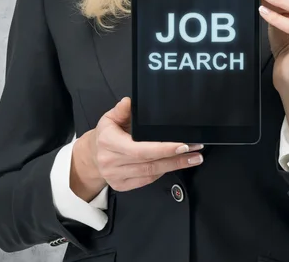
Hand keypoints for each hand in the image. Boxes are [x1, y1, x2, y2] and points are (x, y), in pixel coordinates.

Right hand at [71, 97, 203, 199]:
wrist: (91, 156)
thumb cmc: (105, 135)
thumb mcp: (110, 118)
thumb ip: (122, 110)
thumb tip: (130, 102)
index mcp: (108, 141)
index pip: (141, 148)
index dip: (164, 148)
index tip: (183, 144)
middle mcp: (112, 161)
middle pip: (150, 162)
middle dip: (177, 157)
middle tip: (196, 151)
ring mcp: (116, 176)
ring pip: (152, 172)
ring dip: (175, 165)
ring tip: (193, 158)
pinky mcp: (121, 186)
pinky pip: (147, 180)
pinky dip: (162, 172)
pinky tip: (174, 164)